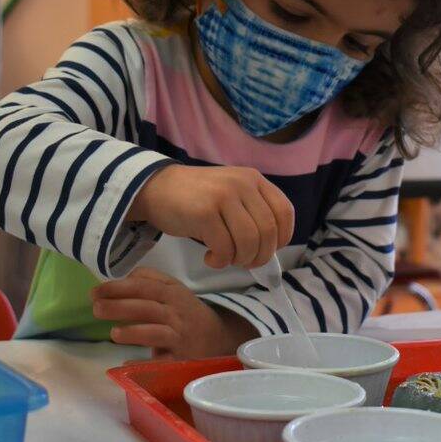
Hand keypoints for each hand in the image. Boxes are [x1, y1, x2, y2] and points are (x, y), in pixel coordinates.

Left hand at [91, 267, 256, 358]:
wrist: (217, 336)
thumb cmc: (186, 311)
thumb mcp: (173, 289)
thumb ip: (150, 279)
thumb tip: (123, 278)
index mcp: (172, 293)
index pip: (144, 286)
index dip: (119, 288)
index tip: (96, 291)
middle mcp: (176, 313)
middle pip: (147, 307)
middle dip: (119, 306)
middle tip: (96, 308)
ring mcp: (179, 337)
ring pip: (156, 333)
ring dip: (134, 333)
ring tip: (113, 333)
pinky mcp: (180, 358)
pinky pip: (162, 362)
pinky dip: (144, 363)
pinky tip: (126, 362)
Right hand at [128, 164, 293, 268]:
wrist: (156, 188)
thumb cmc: (197, 198)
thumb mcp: (232, 193)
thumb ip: (253, 211)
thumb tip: (271, 248)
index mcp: (254, 179)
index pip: (284, 212)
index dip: (283, 237)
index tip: (270, 250)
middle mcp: (242, 184)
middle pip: (268, 231)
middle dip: (260, 255)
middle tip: (245, 262)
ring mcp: (223, 197)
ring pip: (249, 242)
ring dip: (240, 259)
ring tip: (226, 259)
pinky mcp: (204, 213)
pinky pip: (225, 248)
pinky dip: (221, 261)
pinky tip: (210, 257)